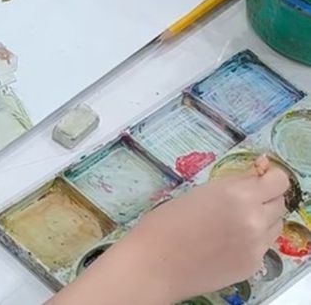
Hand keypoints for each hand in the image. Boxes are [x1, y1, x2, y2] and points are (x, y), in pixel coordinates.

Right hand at [123, 163, 288, 301]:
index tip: (260, 176)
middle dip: (266, 197)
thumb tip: (258, 171)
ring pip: (275, 225)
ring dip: (263, 218)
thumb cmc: (168, 220)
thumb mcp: (201, 191)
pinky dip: (253, 239)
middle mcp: (254, 219)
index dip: (270, 177)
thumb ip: (234, 183)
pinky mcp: (252, 266)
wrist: (156, 262)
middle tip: (244, 198)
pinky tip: (228, 240)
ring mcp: (256, 246)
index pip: (278, 181)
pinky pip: (263, 245)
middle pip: (280, 202)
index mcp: (238, 195)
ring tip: (234, 221)